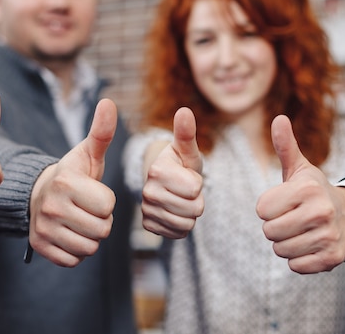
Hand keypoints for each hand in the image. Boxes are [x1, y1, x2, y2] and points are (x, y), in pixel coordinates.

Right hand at [29, 98, 117, 266]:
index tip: (93, 193)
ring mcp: (43, 229)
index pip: (108, 206)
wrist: (39, 194)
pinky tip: (69, 233)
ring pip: (90, 248)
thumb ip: (101, 132)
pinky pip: (74, 260)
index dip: (106, 201)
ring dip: (91, 237)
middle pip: (102, 230)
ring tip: (80, 220)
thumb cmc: (72, 174)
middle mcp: (51, 206)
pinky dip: (76, 251)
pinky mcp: (40, 247)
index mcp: (65, 182)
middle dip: (101, 221)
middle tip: (87, 209)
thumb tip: (109, 101)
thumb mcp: (87, 153)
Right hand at [141, 107, 203, 237]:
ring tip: (182, 200)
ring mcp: (146, 210)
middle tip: (186, 190)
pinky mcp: (149, 226)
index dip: (198, 183)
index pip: (195, 189)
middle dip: (197, 200)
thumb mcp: (187, 150)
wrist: (166, 182)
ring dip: (190, 213)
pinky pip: (178, 233)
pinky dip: (182, 225)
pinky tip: (175, 212)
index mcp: (157, 170)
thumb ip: (186, 133)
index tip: (188, 175)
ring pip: (187, 223)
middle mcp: (148, 192)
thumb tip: (184, 111)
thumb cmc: (181, 163)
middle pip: (194, 209)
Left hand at [255, 115, 344, 273]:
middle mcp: (320, 212)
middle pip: (269, 231)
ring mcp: (327, 237)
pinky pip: (295, 265)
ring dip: (285, 242)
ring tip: (300, 230)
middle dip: (275, 226)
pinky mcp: (331, 258)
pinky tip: (309, 243)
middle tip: (291, 218)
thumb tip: (279, 118)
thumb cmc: (314, 191)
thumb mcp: (299, 168)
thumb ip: (285, 146)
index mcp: (307, 189)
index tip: (282, 202)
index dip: (268, 207)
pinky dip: (298, 258)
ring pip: (280, 249)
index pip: (262, 209)